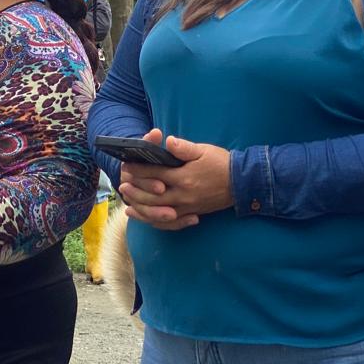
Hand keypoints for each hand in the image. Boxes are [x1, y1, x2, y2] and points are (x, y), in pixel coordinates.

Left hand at [118, 129, 232, 230]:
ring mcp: (187, 207)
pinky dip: (155, 220)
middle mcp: (183, 195)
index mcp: (183, 177)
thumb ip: (183, 148)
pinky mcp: (192, 214)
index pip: (154, 174)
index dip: (139, 170)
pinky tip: (145, 217)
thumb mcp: (203, 151)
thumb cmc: (221, 164)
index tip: (127, 165)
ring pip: (158, 211)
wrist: (242, 184)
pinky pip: (169, 222)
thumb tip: (168, 141)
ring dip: (141, 207)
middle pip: (152, 196)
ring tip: (128, 202)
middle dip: (135, 190)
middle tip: (122, 185)